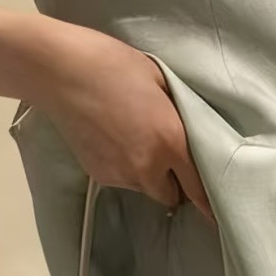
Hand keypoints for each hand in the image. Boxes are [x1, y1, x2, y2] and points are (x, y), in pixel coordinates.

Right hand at [28, 20, 212, 219]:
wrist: (59, 71)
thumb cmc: (112, 64)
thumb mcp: (159, 80)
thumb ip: (179, 115)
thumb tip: (190, 134)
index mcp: (171, 141)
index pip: (199, 188)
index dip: (208, 201)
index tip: (215, 212)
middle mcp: (149, 166)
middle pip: (171, 196)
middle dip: (174, 184)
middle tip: (168, 159)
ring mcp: (121, 175)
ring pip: (146, 189)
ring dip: (149, 176)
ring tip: (134, 141)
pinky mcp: (100, 175)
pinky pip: (122, 181)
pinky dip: (124, 169)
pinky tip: (112, 140)